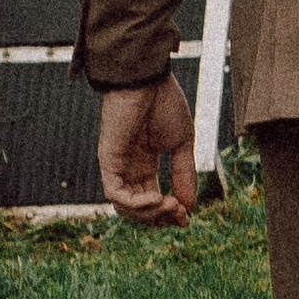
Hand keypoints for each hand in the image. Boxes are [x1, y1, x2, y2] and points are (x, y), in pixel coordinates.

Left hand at [98, 73, 197, 223]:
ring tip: (172, 205)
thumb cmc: (163, 104)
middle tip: (181, 214)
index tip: (188, 217)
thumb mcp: (182, 144)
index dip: (169, 213)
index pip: (152, 199)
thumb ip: (184, 174)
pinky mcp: (108, 161)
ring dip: (150, 214)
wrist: (147, 80)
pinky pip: (116, 194)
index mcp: (144, 163)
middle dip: (161, 217)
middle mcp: (128, 168)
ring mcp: (116, 166)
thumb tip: (190, 207)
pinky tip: (159, 198)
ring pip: (125, 207)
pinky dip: (137, 203)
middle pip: (139, 208)